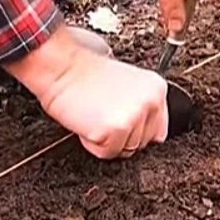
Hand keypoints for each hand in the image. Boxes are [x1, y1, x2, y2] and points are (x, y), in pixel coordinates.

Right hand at [3, 27, 168, 158]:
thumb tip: (149, 133)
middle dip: (120, 136)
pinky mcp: (116, 130)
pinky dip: (91, 143)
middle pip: (142, 143)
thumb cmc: (85, 73)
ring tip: (93, 115)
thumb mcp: (126, 83)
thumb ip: (142, 105)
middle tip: (101, 113)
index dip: (135, 131)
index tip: (120, 122)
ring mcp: (135, 116)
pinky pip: (106, 152)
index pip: (158, 130)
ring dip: (105, 139)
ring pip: (124, 149)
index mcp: (156, 89)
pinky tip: (87, 121)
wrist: (61, 66)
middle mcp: (150, 102)